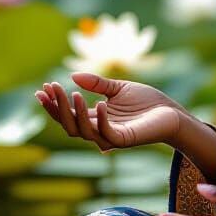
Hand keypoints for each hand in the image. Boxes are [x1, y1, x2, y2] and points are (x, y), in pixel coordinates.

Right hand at [35, 72, 185, 150]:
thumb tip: (73, 76)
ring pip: (83, 131)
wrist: (172, 111)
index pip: (68, 115)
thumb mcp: (118, 88)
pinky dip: (100, 119)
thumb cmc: (147, 102)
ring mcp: (111, 137)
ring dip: (74, 112)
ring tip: (71, 93)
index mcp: (96, 119)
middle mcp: (100, 131)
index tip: (43, 88)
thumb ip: (98, 83)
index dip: (54, 104)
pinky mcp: (125, 140)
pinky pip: (106, 134)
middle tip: (49, 89)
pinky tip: (98, 103)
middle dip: (57, 108)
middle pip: (69, 125)